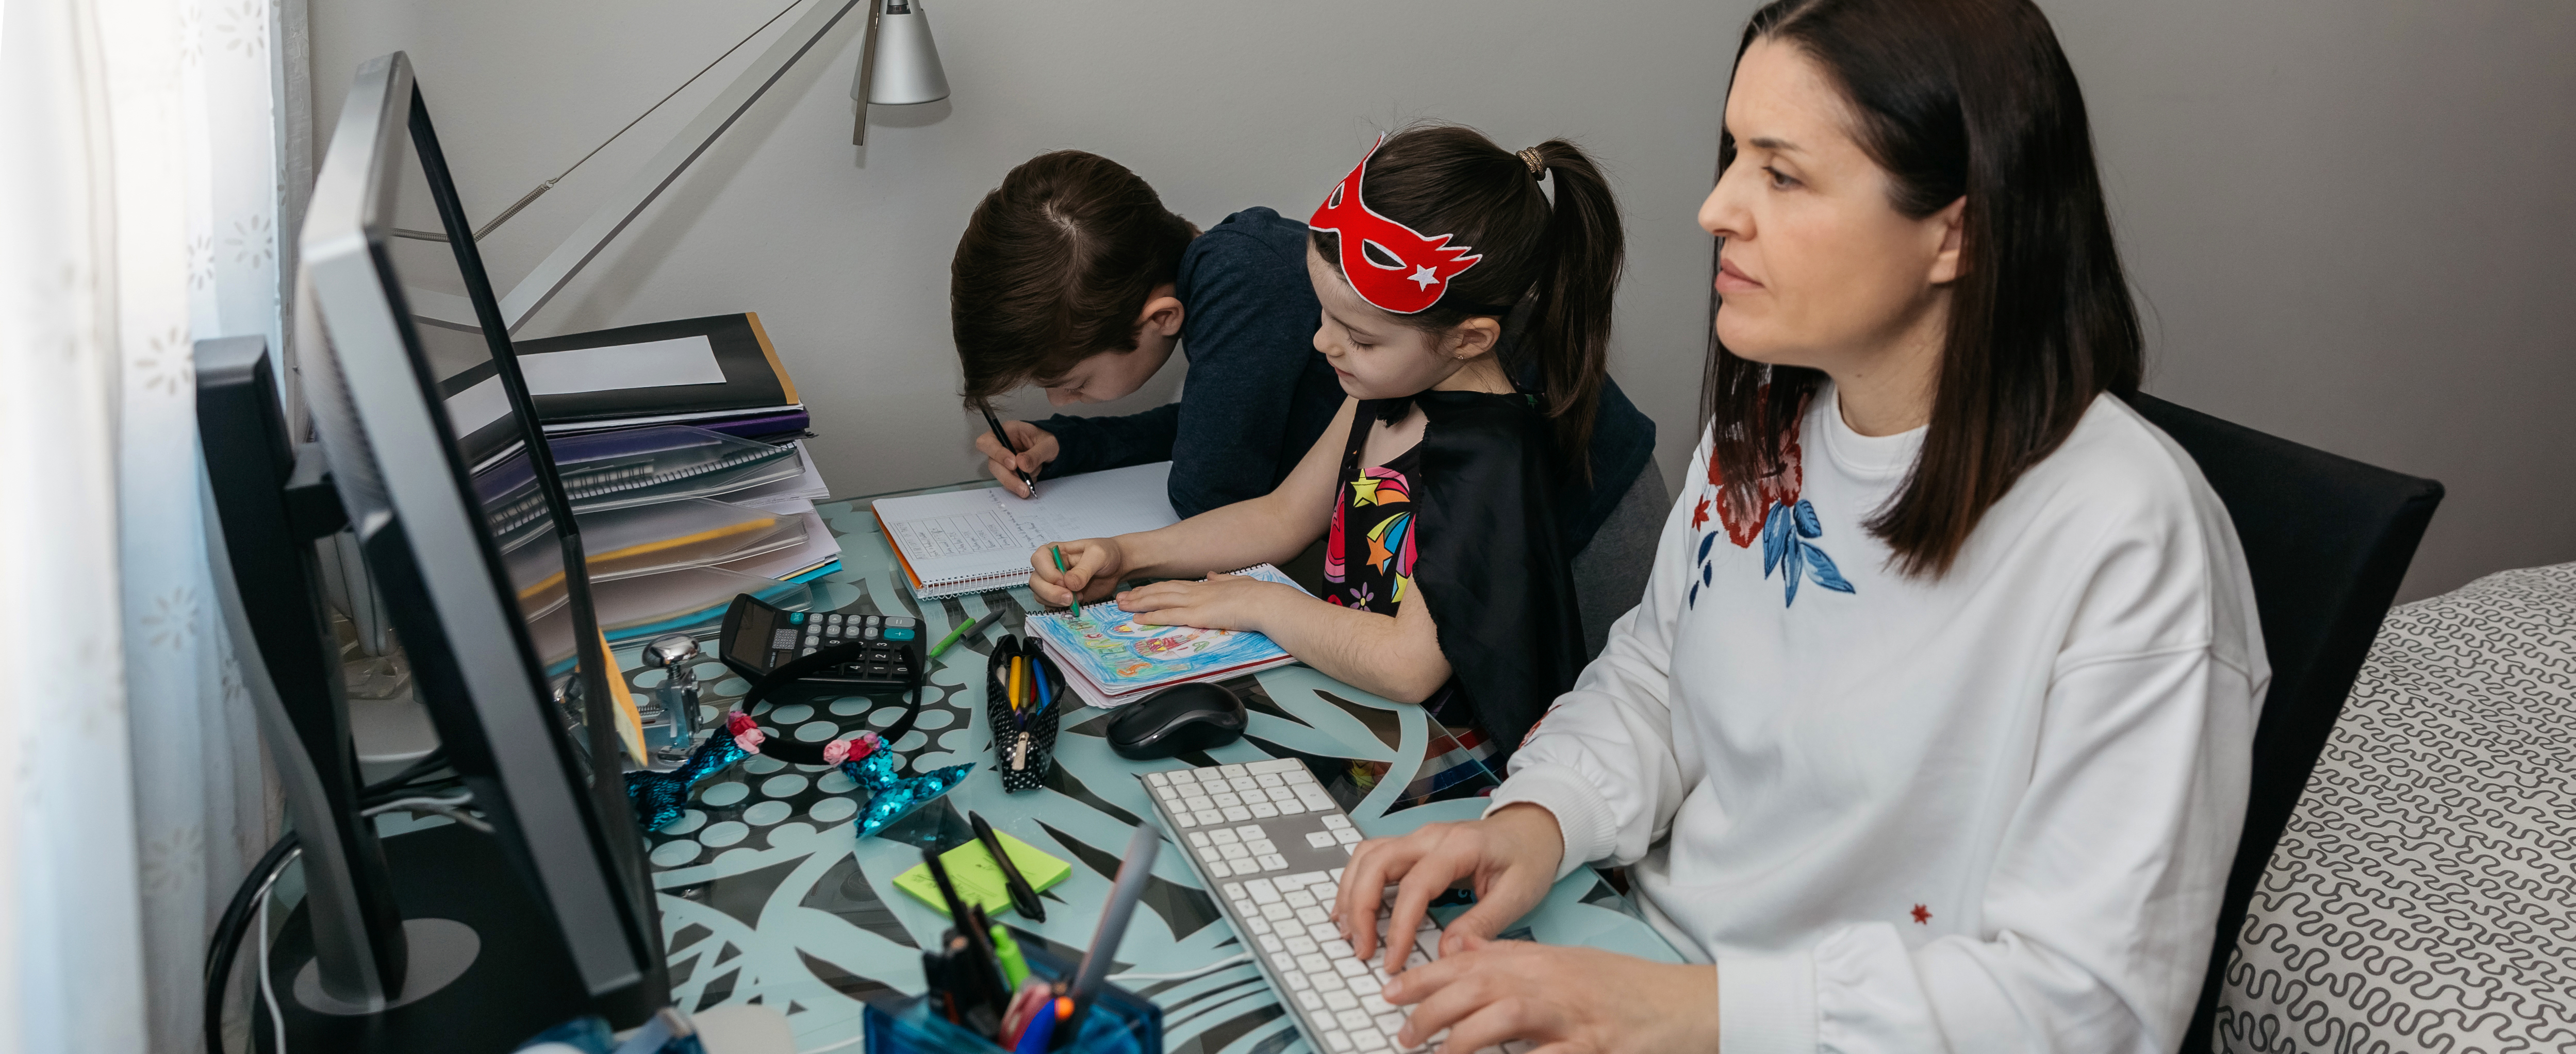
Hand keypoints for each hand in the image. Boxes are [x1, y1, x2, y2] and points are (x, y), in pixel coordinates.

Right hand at [975, 421, 1058, 497]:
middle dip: (1007, 477)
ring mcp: (1003, 460)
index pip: (987, 442)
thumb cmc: (1048, 440)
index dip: (996, 453)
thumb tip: (1022, 465)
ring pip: (1000, 475)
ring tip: (1029, 487)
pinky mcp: (1009, 472)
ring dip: (1014, 483)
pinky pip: (1009, 482)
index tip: (1013, 464)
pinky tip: (1031, 482)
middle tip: (1023, 486)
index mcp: (1007, 431)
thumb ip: (1036, 453)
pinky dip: (1019, 485)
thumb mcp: (1047, 443)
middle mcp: (1001, 446)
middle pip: (993, 463)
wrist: (1054, 449)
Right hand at [1030, 538, 1126, 605]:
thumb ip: (1083, 569)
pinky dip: (1060, 608)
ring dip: (1056, 602)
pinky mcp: (1060, 596)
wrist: (1116, 567)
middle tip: (1070, 597)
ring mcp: (1054, 583)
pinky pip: (1050, 605)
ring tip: (1077, 599)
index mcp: (1054, 551)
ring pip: (1040, 595)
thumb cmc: (1106, 554)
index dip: (1048, 573)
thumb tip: (1069, 584)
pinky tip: (1076, 604)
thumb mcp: (1098, 556)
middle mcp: (1050, 567)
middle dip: (1050, 592)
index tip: (1065, 581)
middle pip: (1036, 581)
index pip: (1038, 560)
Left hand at [1114, 572, 1304, 634]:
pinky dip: (1151, 616)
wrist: (1266, 601)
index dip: (1156, 587)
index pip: (1174, 585)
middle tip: (1121, 597)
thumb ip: (1222, 579)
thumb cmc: (1258, 596)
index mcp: (1206, 586)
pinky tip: (1138, 619)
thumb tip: (1212, 574)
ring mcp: (1195, 602)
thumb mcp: (1237, 582)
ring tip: (1121, 606)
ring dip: (1138, 603)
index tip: (1142, 590)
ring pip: (1159, 600)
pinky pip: (1168, 615)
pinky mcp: (1197, 615)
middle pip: (1161, 590)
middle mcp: (1197, 591)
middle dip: (1139, 594)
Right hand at [1333, 804, 1562, 974]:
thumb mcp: (1518, 895)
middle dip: (1360, 907)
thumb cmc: (1528, 859)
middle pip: (1377, 862)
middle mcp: (1431, 836)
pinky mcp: (1413, 846)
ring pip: (1367, 856)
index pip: (1415, 885)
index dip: (1399, 927)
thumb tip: (1446, 953)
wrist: (1534, 829)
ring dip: (1351, 893)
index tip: (1393, 960)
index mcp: (1460, 846)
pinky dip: (1356, 883)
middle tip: (1361, 949)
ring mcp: (1419, 838)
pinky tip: (1353, 910)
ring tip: (1349, 932)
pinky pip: (1373, 858)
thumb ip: (1482, 923)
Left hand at [1381, 941, 1719, 1053]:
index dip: (1425, 977)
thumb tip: (1462, 952)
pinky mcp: (1596, 1047)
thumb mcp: (1564, 964)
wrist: (1686, 1004)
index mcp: (1542, 962)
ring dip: (1463, 1038)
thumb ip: (1513, 959)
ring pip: (1506, 1016)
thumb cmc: (1624, 988)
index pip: (1471, 962)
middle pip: (1479, 987)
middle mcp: (1553, 983)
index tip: (1390, 992)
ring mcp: (1574, 1017)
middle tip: (1404, 1033)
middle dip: (1432, 1009)